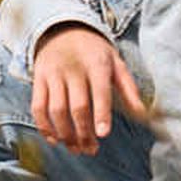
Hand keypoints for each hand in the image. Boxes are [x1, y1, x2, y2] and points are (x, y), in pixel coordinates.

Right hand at [31, 23, 144, 151]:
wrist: (63, 30)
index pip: (99, 91)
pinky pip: (37, 107)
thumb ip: (128, 87)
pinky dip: (44, 127)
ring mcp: (53, 74)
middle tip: (91, 150)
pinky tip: (55, 139)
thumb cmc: (94, 51)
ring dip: (65, 134)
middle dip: (83, 133)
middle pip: (77, 106)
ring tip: (75, 148)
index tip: (103, 134)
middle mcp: (73, 68)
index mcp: (96, 63)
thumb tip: (142, 112)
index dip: (101, 114)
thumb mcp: (116, 62)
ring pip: (56, 110)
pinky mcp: (38, 79)